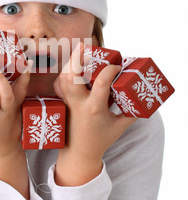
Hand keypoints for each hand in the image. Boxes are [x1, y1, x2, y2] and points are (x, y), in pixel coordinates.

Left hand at [53, 42, 135, 185]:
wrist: (79, 153)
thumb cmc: (100, 139)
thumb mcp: (120, 126)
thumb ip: (131, 112)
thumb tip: (141, 97)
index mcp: (95, 108)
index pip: (102, 83)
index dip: (110, 70)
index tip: (118, 67)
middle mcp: (79, 103)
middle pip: (72, 76)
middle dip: (77, 58)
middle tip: (86, 46)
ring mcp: (68, 103)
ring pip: (63, 78)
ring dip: (70, 64)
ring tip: (79, 53)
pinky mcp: (62, 103)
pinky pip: (58, 85)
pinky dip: (63, 74)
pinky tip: (71, 68)